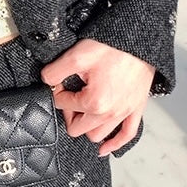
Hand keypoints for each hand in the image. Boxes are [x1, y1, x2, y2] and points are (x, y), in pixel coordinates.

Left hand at [40, 38, 154, 155]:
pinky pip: (127, 135)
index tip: (60, 80)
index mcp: (94, 102)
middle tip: (69, 95)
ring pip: (98, 135)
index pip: (63, 105)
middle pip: (78, 128)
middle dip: (69, 113)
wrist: (140, 38)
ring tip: (83, 110)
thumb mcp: (77, 55)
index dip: (57, 91)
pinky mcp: (136, 108)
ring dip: (87, 126)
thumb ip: (55, 71)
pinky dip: (114, 144)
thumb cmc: (112, 46)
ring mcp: (125, 113)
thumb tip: (46, 81)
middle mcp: (110, 113)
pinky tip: (105, 148)